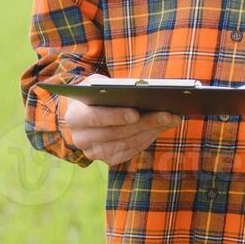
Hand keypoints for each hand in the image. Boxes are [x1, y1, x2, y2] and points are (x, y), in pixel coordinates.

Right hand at [60, 73, 180, 165]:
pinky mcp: (107, 159)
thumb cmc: (94, 94)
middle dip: (144, 123)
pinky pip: (131, 151)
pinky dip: (148, 139)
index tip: (136, 113)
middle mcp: (81, 139)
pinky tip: (161, 128)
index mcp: (74, 117)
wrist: (83, 114)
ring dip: (151, 131)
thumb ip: (111, 86)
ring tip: (170, 119)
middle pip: (116, 133)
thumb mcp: (96, 83)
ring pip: (127, 144)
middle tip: (167, 114)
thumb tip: (141, 90)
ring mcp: (94, 152)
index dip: (115, 116)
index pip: (95, 118)